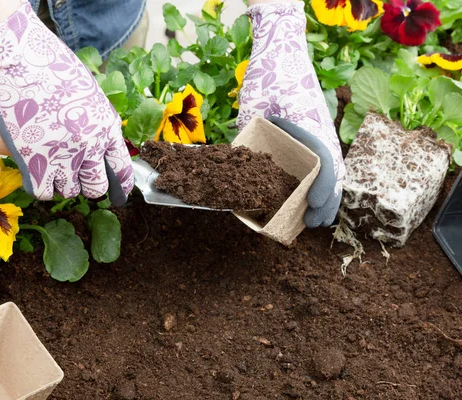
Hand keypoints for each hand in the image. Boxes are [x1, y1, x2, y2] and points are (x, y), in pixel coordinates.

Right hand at [0, 1, 132, 200]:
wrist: (21, 63)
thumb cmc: (54, 73)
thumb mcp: (91, 97)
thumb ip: (100, 126)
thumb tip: (100, 152)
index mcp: (107, 129)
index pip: (122, 169)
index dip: (120, 185)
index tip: (118, 195)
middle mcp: (90, 146)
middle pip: (96, 186)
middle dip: (89, 186)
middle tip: (78, 178)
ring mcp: (64, 156)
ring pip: (70, 191)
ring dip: (62, 183)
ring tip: (53, 167)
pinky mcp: (36, 162)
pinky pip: (43, 192)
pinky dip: (41, 186)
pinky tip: (37, 174)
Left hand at [237, 1, 343, 226]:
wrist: (281, 51)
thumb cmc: (268, 76)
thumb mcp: (251, 107)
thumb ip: (244, 138)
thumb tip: (230, 173)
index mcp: (311, 124)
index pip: (326, 161)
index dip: (322, 186)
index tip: (311, 204)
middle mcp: (322, 130)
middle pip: (335, 172)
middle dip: (326, 201)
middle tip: (311, 223)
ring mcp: (322, 131)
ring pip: (334, 170)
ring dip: (327, 195)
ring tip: (314, 219)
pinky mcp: (316, 132)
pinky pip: (326, 162)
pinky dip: (323, 182)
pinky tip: (312, 198)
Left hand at [267, 117, 340, 226]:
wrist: (304, 124)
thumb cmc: (290, 127)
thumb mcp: (284, 123)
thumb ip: (278, 126)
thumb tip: (267, 123)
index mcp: (320, 145)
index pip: (327, 166)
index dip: (323, 185)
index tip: (313, 202)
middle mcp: (330, 159)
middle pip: (332, 185)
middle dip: (324, 206)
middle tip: (310, 222)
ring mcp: (331, 171)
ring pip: (334, 193)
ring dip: (326, 211)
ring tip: (313, 225)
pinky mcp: (326, 180)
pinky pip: (331, 197)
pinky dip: (327, 210)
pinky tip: (320, 223)